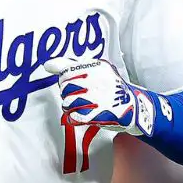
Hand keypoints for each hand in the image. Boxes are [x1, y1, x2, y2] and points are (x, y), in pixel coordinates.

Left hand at [43, 58, 167, 136]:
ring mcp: (97, 97)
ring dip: (71, 107)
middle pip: (64, 88)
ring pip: (67, 103)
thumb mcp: (96, 70)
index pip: (66, 71)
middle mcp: (95, 80)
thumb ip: (70, 65)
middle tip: (81, 96)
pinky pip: (74, 116)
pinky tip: (84, 115)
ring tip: (84, 106)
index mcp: (95, 67)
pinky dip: (75, 118)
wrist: (135, 107)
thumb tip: (47, 64)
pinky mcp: (97, 114)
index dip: (65, 80)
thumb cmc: (112, 88)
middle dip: (68, 94)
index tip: (70, 82)